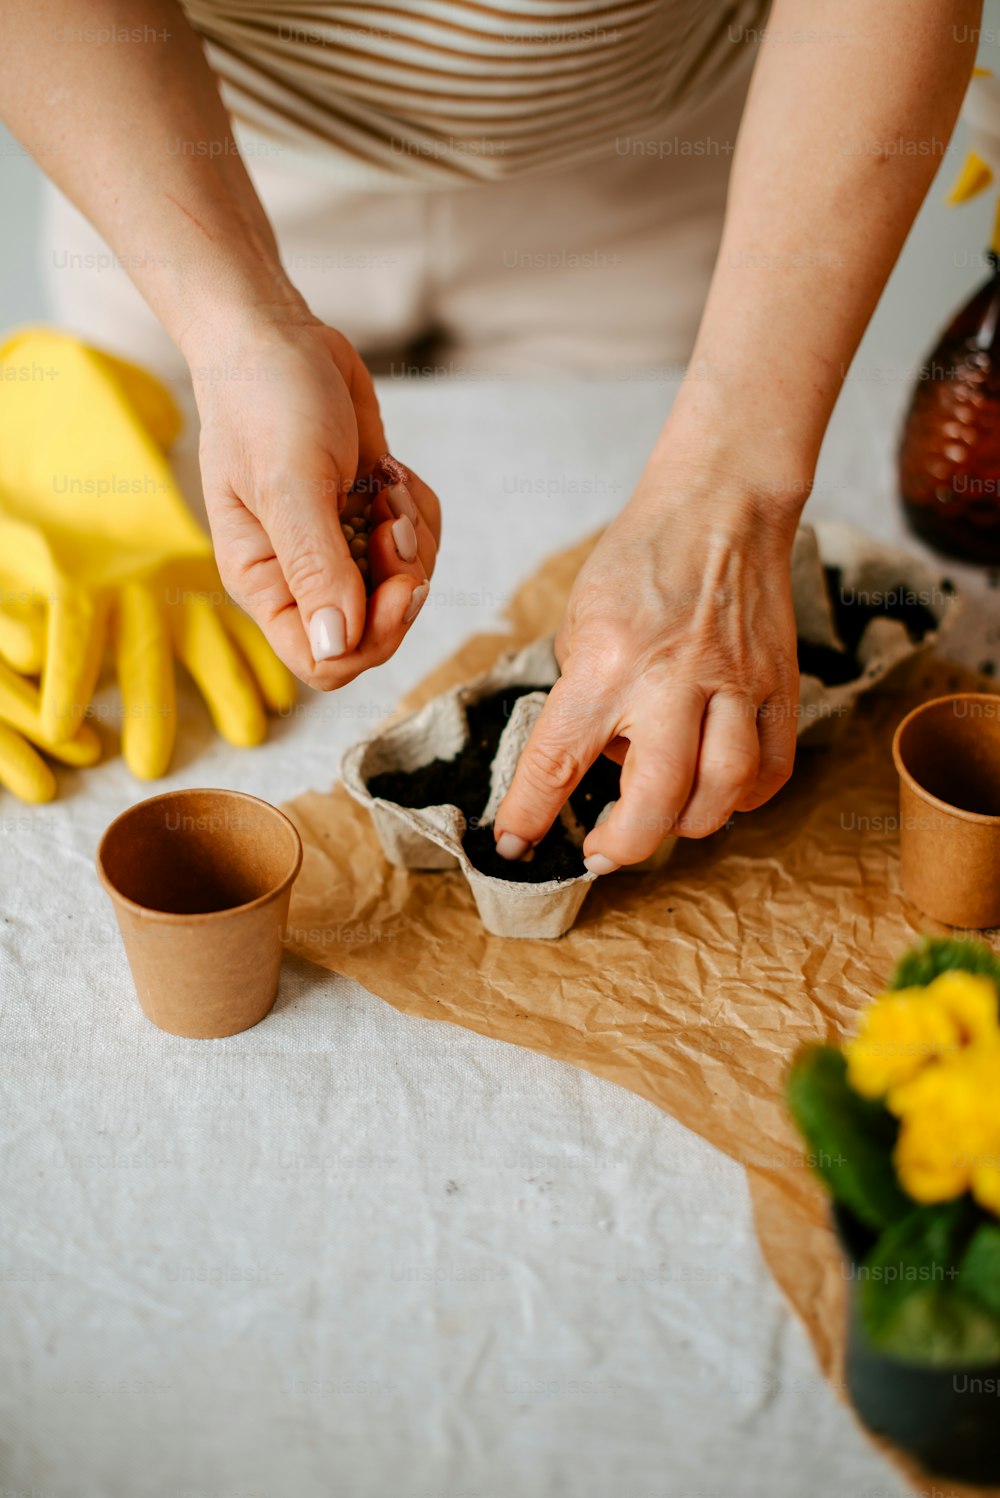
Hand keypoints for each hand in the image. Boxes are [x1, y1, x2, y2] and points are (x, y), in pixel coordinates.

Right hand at [191, 312, 439, 687]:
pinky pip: (418, 543)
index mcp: (265, 582)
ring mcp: (336, 547)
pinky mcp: (366, 517)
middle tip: (394, 520)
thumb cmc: (265, 400)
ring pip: (405, 587)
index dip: (373, 638)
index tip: (398, 583)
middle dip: (402, 579)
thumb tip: (335, 646)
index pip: (324, 661)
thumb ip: (315, 567)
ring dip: (413, 537)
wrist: (278, 335)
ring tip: (386, 484)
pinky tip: (390, 471)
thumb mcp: (290, 482)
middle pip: (375, 630)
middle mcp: (299, 575)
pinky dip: (418, 509)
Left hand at [493, 469, 800, 870]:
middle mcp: (672, 679)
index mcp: (607, 660)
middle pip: (657, 800)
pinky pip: (773, 770)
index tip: (513, 845)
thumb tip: (600, 761)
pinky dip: (745, 798)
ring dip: (688, 823)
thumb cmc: (641, 560)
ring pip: (724, 793)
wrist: (721, 506)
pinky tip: (719, 791)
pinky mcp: (779, 685)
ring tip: (664, 816)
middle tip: (602, 850)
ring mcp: (733, 684)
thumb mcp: (580, 621)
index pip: (558, 758)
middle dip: (623, 844)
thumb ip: (585, 696)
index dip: (529, 814)